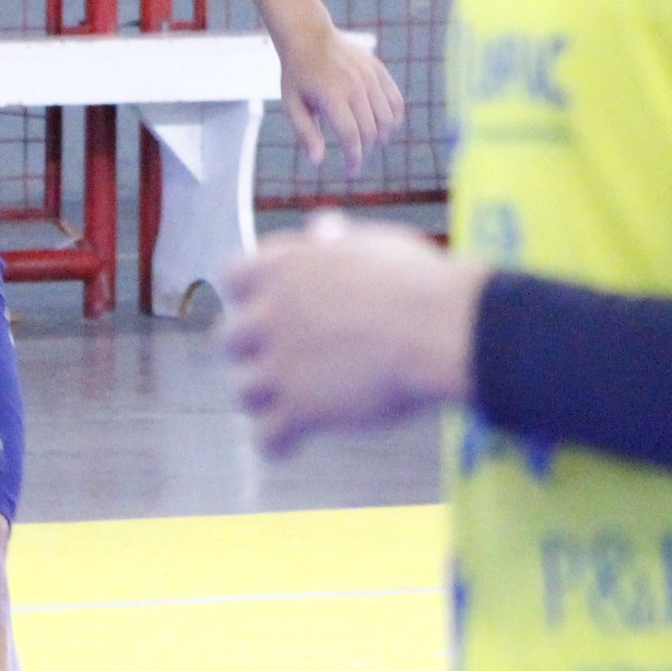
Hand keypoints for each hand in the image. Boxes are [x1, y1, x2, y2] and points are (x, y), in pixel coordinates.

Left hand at [220, 213, 485, 457]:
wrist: (442, 330)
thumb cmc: (419, 283)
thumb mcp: (374, 244)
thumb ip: (336, 241)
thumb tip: (321, 226)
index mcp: (283, 266)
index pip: (232, 276)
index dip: (248, 295)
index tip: (267, 307)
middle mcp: (270, 313)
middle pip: (230, 339)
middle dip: (252, 352)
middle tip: (281, 360)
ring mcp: (280, 364)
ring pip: (244, 391)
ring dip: (264, 398)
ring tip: (290, 404)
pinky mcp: (299, 409)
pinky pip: (267, 437)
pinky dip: (278, 444)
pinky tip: (292, 444)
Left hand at [280, 26, 402, 173]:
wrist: (309, 36)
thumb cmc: (297, 75)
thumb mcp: (292, 105)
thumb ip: (305, 133)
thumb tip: (318, 162)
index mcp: (332, 96)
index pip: (352, 136)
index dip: (354, 158)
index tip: (352, 172)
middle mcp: (355, 86)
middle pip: (371, 130)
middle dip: (365, 150)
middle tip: (355, 157)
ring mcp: (370, 77)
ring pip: (387, 118)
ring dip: (381, 137)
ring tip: (369, 144)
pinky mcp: (378, 70)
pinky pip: (395, 100)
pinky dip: (394, 118)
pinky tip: (385, 127)